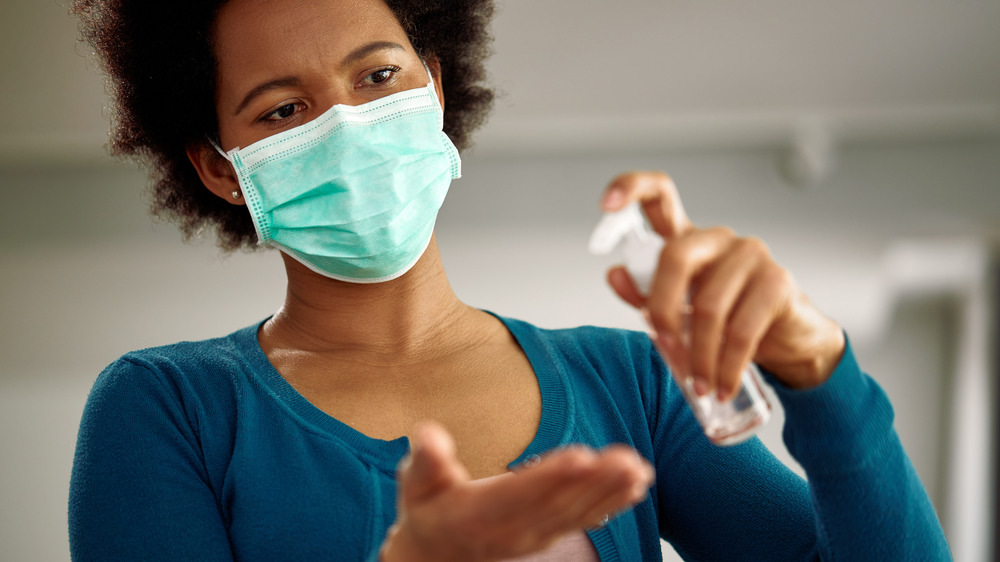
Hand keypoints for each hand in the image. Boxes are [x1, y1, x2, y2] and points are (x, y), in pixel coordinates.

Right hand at [379, 422, 653, 561]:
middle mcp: (510, 531)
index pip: (517, 495)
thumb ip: (425, 461)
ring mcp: (533, 537)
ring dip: (610, 493)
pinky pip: (583, 520)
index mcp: (475, 515)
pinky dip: (612, 504)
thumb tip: (426, 435)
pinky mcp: (548, 535)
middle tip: (627, 460)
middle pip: (556, 505)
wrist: (435, 555)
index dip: (548, 477)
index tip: (579, 457)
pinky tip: (636, 485)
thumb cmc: (426, 508)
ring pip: (576, 514)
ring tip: (639, 469)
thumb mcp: (414, 484)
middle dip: (594, 483)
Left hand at [601, 171, 845, 398]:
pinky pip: (741, 330)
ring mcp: (751, 255)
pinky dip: (726, 366)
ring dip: (698, 355)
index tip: (604, 206)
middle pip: (675, 256)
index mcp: (687, 239)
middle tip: (665, 347)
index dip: (630, 190)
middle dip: (662, 309)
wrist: (787, 342)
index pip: (659, 196)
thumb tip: (614, 274)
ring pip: (708, 306)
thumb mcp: (679, 311)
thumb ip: (645, 295)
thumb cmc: (726, 321)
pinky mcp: (777, 282)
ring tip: (699, 384)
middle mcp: (717, 239)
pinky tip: (722, 385)